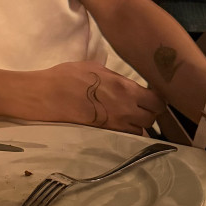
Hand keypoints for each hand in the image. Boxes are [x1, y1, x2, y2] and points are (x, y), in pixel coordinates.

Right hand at [35, 61, 164, 133]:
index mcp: (126, 89)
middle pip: (151, 118)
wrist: (48, 96)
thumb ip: (115, 77)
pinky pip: (124, 137)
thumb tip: (124, 83)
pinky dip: (124, 133)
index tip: (151, 97)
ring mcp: (116, 125)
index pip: (157, 101)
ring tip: (126, 118)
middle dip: (148, 113)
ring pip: (140, 131)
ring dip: (137, 125)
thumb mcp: (95, 68)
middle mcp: (126, 110)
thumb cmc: (68, 76)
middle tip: (138, 107)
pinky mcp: (105, 135)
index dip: (156, 99)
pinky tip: (116, 126)